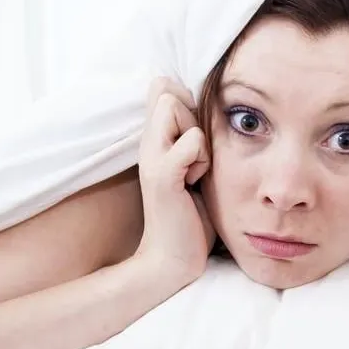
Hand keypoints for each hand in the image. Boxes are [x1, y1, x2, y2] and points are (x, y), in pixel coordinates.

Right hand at [135, 77, 215, 290]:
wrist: (173, 259)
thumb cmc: (189, 216)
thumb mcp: (194, 168)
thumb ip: (192, 139)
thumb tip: (202, 111)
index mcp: (153, 141)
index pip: (162, 89)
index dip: (185, 103)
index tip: (193, 139)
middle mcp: (146, 145)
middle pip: (169, 94)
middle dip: (193, 119)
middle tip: (195, 160)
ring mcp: (151, 158)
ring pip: (177, 109)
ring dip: (198, 141)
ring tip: (194, 173)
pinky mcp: (162, 176)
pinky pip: (190, 142)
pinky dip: (200, 159)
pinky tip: (194, 183)